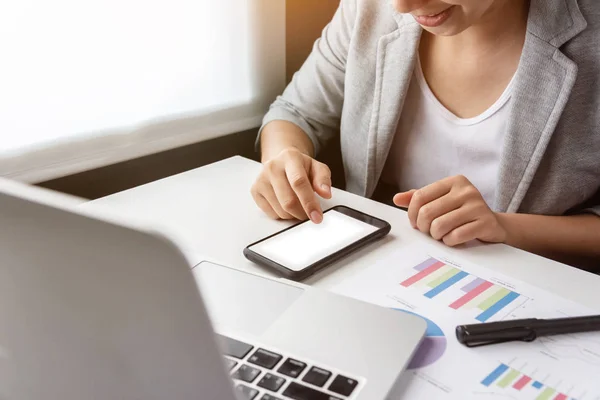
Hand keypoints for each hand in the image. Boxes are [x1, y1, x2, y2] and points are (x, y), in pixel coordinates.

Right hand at [251, 147, 331, 222]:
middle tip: (310, 214)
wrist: (282, 161)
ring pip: (280, 211)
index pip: (298, 183)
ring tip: (298, 205)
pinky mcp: (255, 190)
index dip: (309, 202)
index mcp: (290, 158)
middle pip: (288, 201)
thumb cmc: (300, 167)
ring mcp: (261, 179)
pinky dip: (282, 214)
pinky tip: (285, 204)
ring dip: (293, 215)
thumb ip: (323, 179)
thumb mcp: (317, 168)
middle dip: (302, 213)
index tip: (317, 216)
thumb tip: (325, 192)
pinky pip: (272, 213)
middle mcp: (273, 167)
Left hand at [392, 175, 506, 245]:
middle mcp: (466, 190)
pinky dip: (449, 242)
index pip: (419, 196)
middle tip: (428, 231)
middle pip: (427, 212)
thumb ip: (419, 198)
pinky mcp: (485, 223)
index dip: (412, 213)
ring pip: (439, 226)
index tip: (415, 222)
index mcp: (454, 181)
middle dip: (423, 227)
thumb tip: (397, 198)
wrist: (493, 225)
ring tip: (441, 234)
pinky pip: (455, 237)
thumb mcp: (441, 201)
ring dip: (436, 236)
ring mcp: (477, 206)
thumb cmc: (462, 213)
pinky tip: (453, 239)